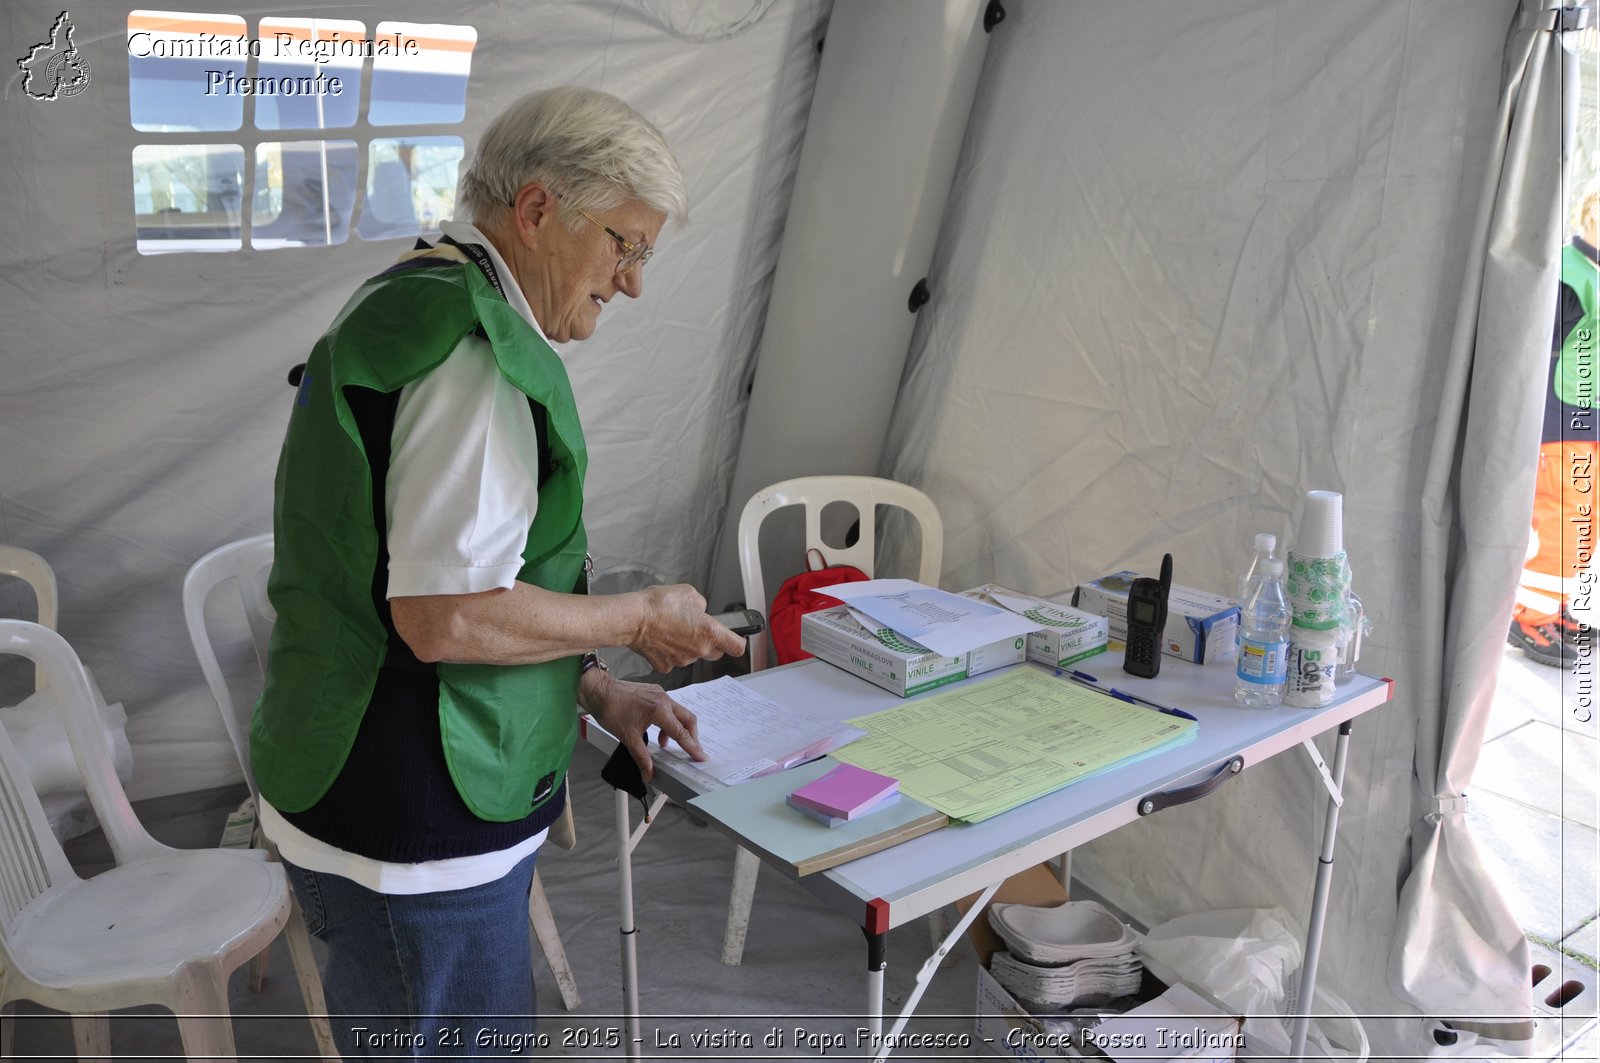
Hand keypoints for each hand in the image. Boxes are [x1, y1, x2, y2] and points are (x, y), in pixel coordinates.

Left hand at [581, 671, 703, 782]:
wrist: (599, 691)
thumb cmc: (610, 709)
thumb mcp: (628, 738)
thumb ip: (642, 758)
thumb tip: (649, 774)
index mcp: (659, 710)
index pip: (681, 733)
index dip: (692, 747)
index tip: (701, 756)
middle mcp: (664, 700)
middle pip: (688, 720)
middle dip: (691, 736)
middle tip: (691, 750)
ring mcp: (660, 694)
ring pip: (679, 713)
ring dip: (678, 729)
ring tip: (667, 744)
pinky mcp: (654, 692)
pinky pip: (669, 707)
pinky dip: (668, 721)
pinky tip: (658, 731)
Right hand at [630, 584, 746, 672]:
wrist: (634, 618)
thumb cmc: (659, 605)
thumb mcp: (689, 593)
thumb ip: (701, 606)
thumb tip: (700, 612)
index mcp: (710, 632)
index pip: (737, 646)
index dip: (738, 641)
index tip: (737, 637)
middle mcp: (699, 649)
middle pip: (716, 653)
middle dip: (711, 643)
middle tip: (698, 629)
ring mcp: (683, 660)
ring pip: (693, 656)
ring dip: (689, 646)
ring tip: (674, 629)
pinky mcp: (666, 666)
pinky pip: (674, 660)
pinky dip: (671, 652)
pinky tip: (662, 639)